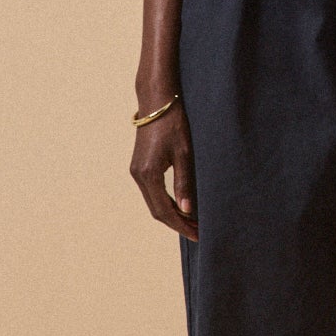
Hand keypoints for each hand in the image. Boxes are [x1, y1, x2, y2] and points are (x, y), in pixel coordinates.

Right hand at [129, 103, 198, 240]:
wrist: (157, 101)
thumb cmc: (173, 123)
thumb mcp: (184, 154)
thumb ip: (184, 183)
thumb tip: (188, 211)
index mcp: (148, 174)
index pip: (164, 211)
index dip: (181, 226)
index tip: (198, 235)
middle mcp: (138, 175)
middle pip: (157, 211)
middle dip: (177, 223)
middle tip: (198, 232)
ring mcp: (137, 170)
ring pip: (153, 202)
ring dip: (172, 214)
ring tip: (193, 221)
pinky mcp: (140, 165)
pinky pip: (152, 191)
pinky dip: (166, 202)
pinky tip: (181, 205)